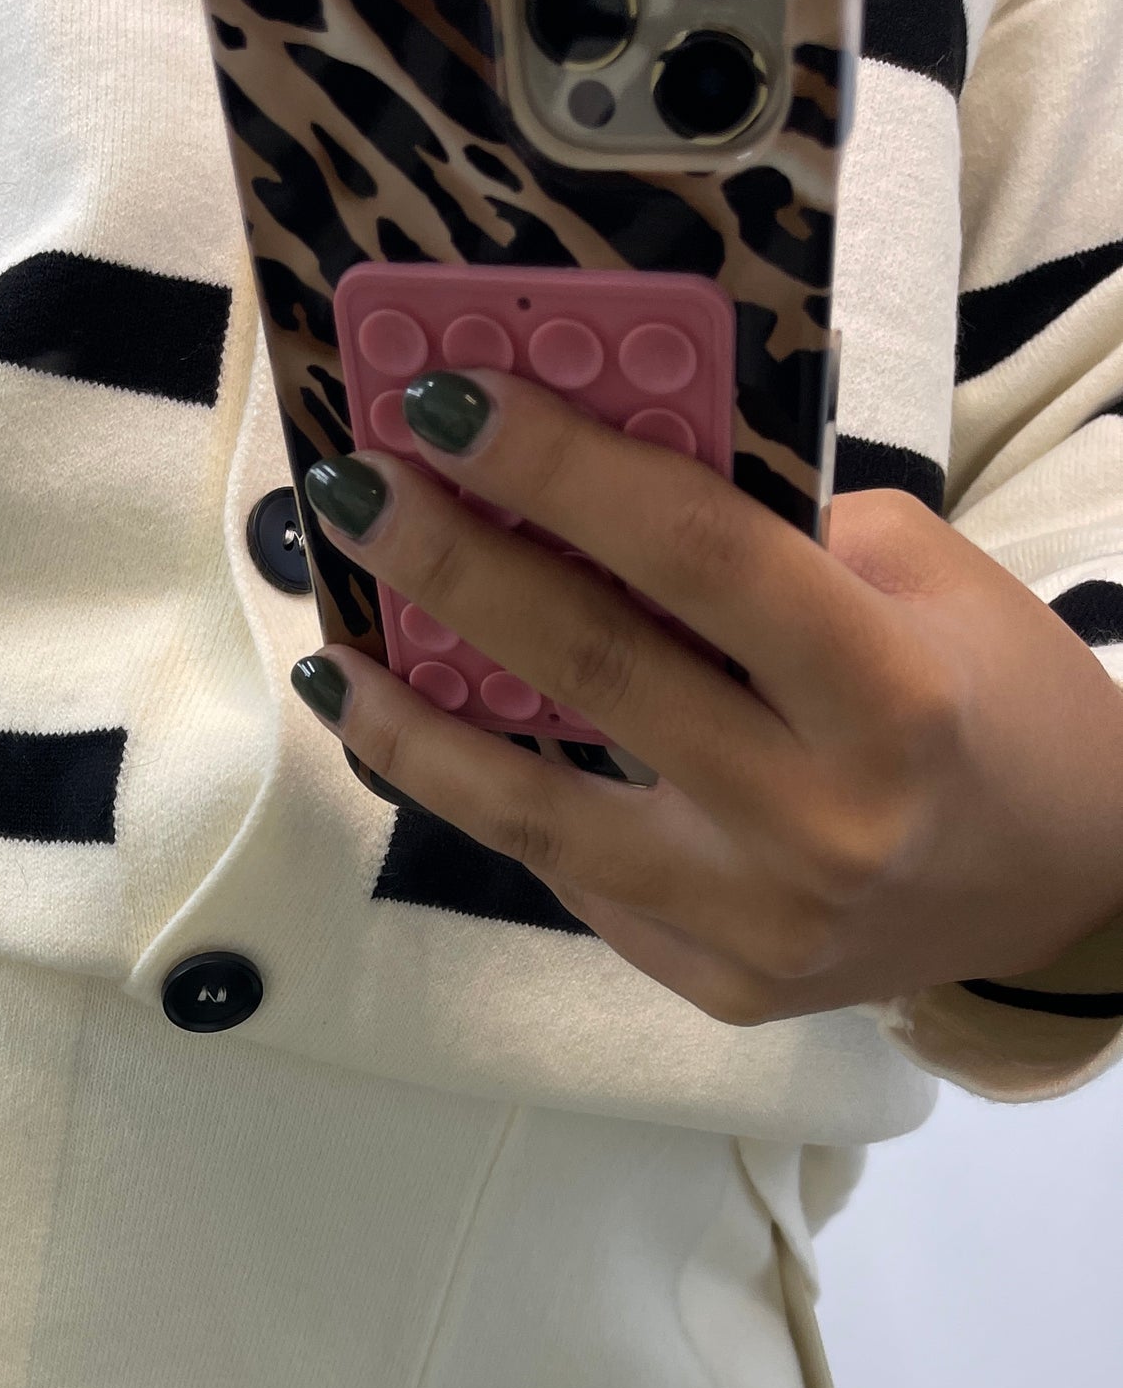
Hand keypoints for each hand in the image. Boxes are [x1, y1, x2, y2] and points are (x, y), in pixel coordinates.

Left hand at [291, 369, 1122, 1024]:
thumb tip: (587, 476)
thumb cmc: (995, 706)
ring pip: (540, 817)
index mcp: (891, 699)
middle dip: (455, 570)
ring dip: (416, 729)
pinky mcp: (716, 985)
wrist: (1063, 887)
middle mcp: (819, 822)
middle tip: (357, 492)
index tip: (449, 402)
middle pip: (595, 676)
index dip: (562, 471)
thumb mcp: (922, 585)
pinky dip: (495, 805)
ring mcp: (758, 923)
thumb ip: (769, 537)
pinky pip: (580, 881)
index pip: (698, 559)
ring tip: (337, 657)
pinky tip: (429, 744)